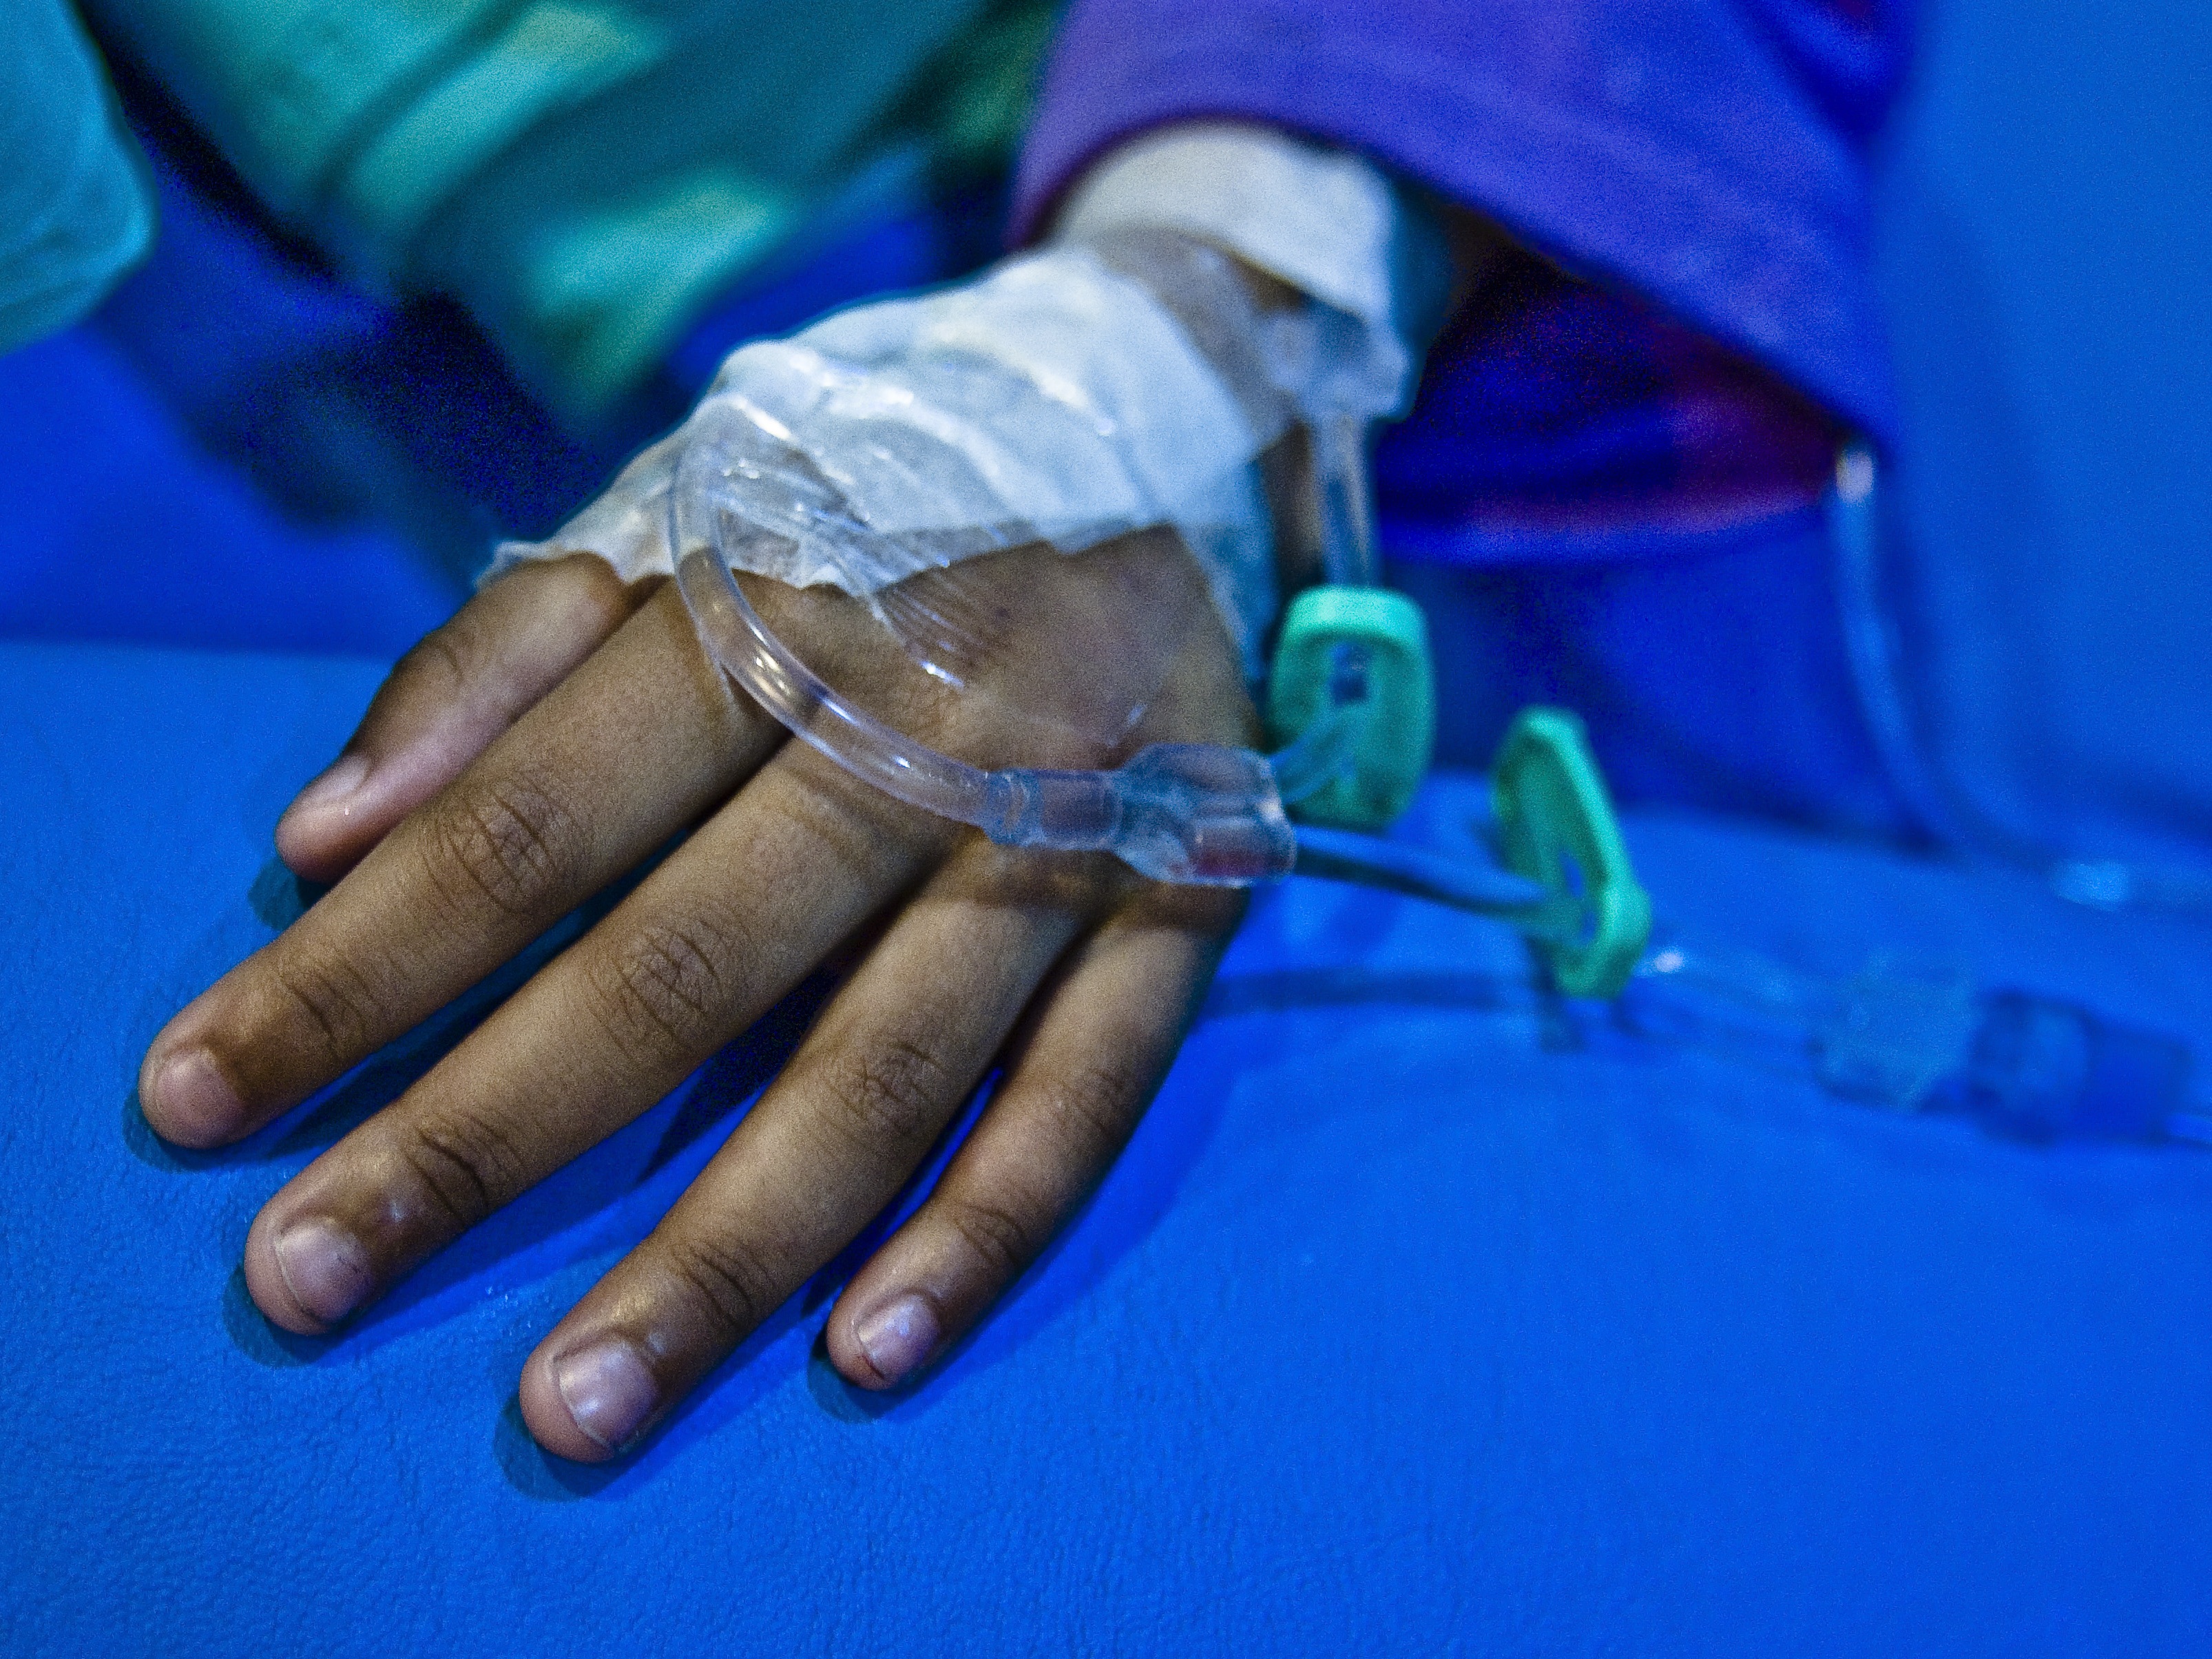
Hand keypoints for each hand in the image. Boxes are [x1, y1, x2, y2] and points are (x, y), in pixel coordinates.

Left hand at [137, 530, 1251, 1460]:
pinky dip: (987, 1227)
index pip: (535, 813)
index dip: (360, 962)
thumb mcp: (680, 515)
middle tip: (315, 1277)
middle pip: (686, 962)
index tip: (204, 1091)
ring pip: (887, 1067)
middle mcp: (927, 729)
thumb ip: (499, 660)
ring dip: (725, 1246)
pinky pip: (1093, 1092)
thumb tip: (326, 835)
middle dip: (488, 1130)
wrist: (1166, 440)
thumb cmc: (877, 508)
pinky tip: (867, 1352)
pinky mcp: (1184, 906)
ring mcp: (1067, 828)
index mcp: (776, 609)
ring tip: (580, 1402)